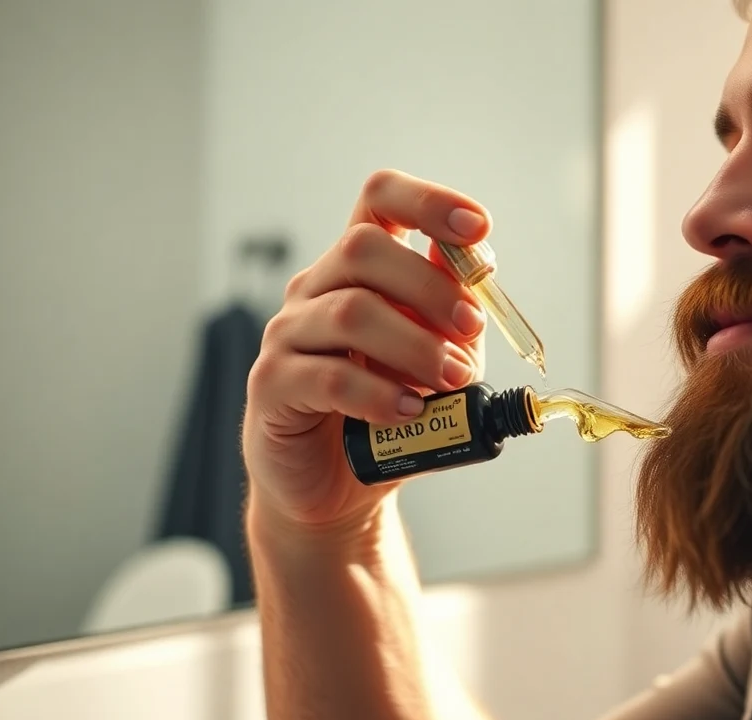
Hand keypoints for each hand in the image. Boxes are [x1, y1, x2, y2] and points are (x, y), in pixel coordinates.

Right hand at [242, 169, 488, 528]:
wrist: (337, 486)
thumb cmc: (391, 411)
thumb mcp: (437, 357)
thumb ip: (454, 316)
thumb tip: (479, 268)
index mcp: (359, 268)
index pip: (379, 201)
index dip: (428, 202)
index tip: (479, 226)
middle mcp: (317, 288)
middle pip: (363, 249)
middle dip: (430, 287)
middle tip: (472, 331)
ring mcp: (288, 334)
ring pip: (349, 312)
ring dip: (414, 344)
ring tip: (452, 379)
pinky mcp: (272, 386)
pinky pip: (325, 377)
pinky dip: (377, 393)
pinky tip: (408, 410)